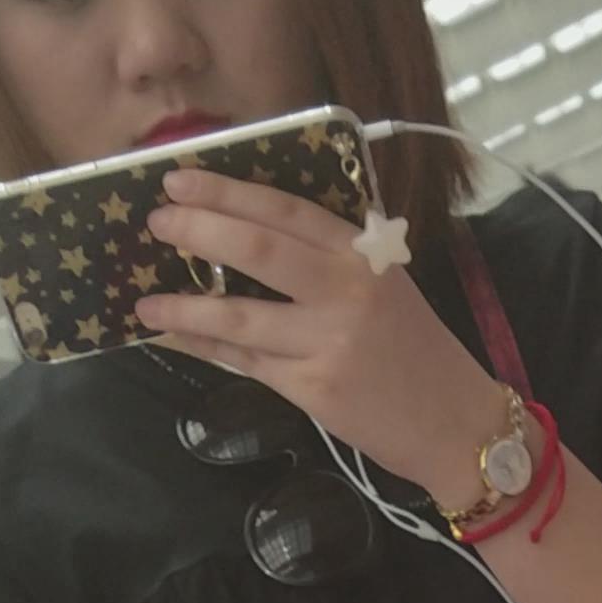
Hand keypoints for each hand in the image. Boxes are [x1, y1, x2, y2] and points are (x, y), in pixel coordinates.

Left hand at [137, 174, 498, 496]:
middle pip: (256, 250)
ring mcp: (327, 341)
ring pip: (238, 314)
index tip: (181, 180)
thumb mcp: (385, 284)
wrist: (455, 422)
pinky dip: (206, 345)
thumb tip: (247, 233)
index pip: (286, 210)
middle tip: (156, 223)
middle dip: (197, 231)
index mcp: (364, 253)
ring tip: (147, 298)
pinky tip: (178, 334)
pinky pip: (244, 360)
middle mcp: (346, 290)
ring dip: (184, 304)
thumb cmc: (416, 349)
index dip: (228, 191)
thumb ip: (329, 258)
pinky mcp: (313, 388)